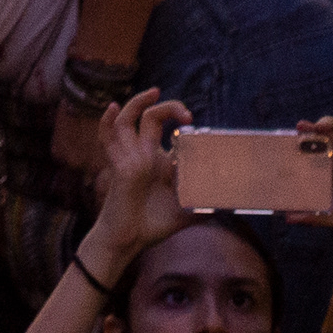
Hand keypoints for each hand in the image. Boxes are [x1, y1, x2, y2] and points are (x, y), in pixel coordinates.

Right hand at [79, 91, 192, 281]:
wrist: (129, 240)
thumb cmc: (152, 225)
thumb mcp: (187, 212)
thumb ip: (203, 205)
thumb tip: (226, 205)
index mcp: (158, 161)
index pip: (169, 133)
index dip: (182, 124)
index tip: (197, 125)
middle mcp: (143, 154)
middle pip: (150, 118)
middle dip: (169, 108)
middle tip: (187, 114)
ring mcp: (130, 158)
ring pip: (128, 120)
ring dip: (138, 103)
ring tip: (154, 92)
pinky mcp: (120, 166)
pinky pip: (109, 138)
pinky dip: (107, 121)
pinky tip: (113, 107)